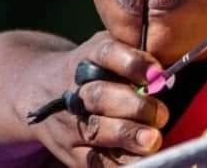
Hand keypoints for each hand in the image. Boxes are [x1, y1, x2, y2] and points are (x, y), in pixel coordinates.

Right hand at [15, 31, 168, 166]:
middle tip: (161, 114)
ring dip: (127, 136)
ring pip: (96, 129)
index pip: (108, 53)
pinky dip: (119, 161)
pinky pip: (95, 162)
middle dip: (133, 106)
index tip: (157, 73)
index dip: (133, 63)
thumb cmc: (94, 69)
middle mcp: (76, 88)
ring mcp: (70, 122)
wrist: (40, 90)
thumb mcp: (108, 49)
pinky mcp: (71, 152)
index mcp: (89, 56)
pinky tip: (141, 158)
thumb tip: (167, 74)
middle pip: (100, 95)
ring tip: (152, 140)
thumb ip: (135, 55)